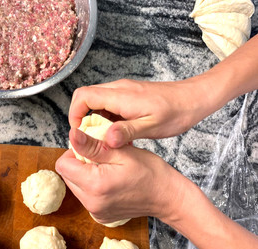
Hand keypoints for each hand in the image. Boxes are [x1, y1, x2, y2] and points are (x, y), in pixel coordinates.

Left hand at [55, 128, 190, 223]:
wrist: (166, 197)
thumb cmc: (149, 172)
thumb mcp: (121, 152)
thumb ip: (92, 146)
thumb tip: (72, 135)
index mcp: (94, 185)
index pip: (63, 165)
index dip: (74, 152)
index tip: (91, 148)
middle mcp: (91, 202)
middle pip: (67, 176)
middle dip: (79, 163)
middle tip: (101, 158)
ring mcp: (95, 212)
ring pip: (75, 186)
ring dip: (85, 175)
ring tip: (107, 169)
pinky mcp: (100, 216)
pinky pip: (86, 197)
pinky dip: (92, 187)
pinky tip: (110, 182)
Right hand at [69, 78, 212, 147]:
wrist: (193, 99)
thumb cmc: (176, 112)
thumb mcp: (153, 126)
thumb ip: (128, 131)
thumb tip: (106, 139)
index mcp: (121, 95)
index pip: (83, 96)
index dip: (74, 114)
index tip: (78, 132)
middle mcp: (118, 89)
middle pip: (86, 98)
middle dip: (82, 119)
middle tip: (90, 139)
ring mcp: (123, 91)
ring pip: (97, 103)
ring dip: (95, 121)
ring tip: (105, 139)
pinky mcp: (128, 96)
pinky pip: (108, 106)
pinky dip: (107, 120)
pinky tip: (118, 133)